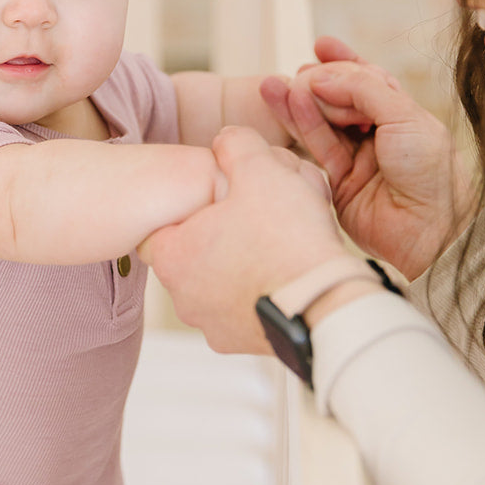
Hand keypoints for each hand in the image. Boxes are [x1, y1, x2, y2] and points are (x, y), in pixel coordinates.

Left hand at [138, 126, 343, 353]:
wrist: (327, 304)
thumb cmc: (287, 238)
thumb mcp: (259, 169)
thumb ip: (235, 145)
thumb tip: (227, 141)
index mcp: (173, 257)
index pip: (157, 228)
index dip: (185, 208)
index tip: (212, 200)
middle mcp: (184, 298)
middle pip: (193, 253)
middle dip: (221, 231)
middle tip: (255, 214)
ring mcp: (213, 326)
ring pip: (219, 282)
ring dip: (242, 262)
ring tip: (278, 240)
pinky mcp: (244, 343)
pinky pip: (245, 308)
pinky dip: (261, 290)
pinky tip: (288, 271)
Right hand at [261, 38, 473, 280]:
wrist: (428, 228)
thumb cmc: (429, 173)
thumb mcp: (404, 117)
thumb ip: (363, 91)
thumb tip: (324, 77)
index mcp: (402, 115)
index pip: (368, 81)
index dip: (345, 62)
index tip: (322, 46)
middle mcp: (378, 134)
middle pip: (341, 98)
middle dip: (320, 81)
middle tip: (303, 72)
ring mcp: (357, 157)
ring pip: (323, 121)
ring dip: (299, 100)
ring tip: (274, 83)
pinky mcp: (337, 180)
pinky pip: (316, 144)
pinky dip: (300, 122)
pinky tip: (287, 101)